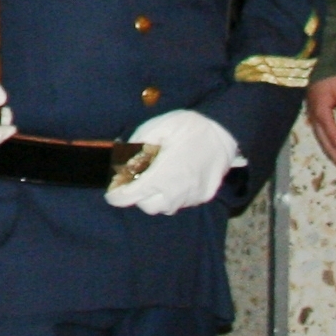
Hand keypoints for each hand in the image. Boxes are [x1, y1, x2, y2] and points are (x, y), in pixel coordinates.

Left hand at [108, 108, 244, 214]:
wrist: (224, 131)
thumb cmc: (188, 127)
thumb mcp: (155, 128)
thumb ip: (135, 147)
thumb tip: (120, 160)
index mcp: (160, 177)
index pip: (130, 197)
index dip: (116, 195)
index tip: (112, 192)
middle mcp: (176, 193)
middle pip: (147, 206)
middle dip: (138, 195)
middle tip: (138, 179)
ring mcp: (192, 197)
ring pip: (166, 208)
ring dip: (156, 197)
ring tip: (157, 178)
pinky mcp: (203, 196)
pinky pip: (183, 203)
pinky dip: (174, 195)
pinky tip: (176, 178)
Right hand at [303, 74, 335, 176]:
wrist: (315, 63)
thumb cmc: (331, 76)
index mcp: (321, 114)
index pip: (335, 139)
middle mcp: (315, 120)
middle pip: (326, 146)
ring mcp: (313, 119)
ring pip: (323, 143)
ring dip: (335, 156)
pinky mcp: (315, 117)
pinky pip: (323, 138)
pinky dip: (331, 148)